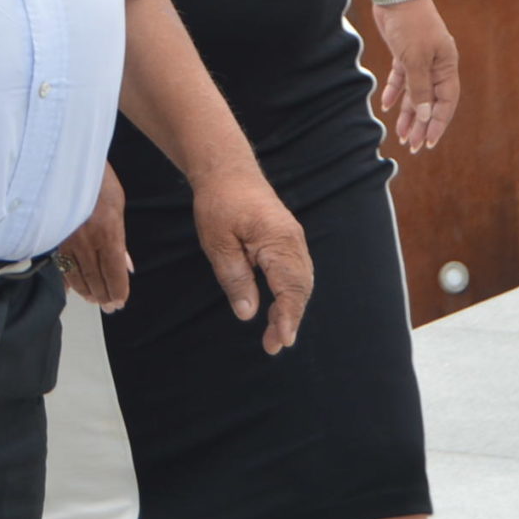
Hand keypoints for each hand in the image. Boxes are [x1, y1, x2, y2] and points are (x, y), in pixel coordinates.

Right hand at [56, 165, 132, 310]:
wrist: (69, 162)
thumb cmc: (98, 180)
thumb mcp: (118, 206)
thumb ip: (121, 241)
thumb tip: (126, 266)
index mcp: (106, 233)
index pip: (113, 272)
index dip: (117, 290)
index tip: (120, 301)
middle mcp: (86, 241)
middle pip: (94, 278)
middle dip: (103, 295)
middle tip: (109, 307)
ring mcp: (67, 239)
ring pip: (76, 275)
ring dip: (86, 291)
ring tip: (93, 300)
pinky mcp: (54, 236)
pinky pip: (61, 264)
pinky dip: (68, 279)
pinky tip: (72, 289)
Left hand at [190, 170, 310, 354]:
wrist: (228, 171)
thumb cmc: (219, 203)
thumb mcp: (218, 242)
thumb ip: (234, 277)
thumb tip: (248, 314)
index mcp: (278, 241)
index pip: (290, 287)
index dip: (287, 317)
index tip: (281, 341)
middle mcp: (293, 242)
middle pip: (300, 289)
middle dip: (289, 320)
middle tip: (272, 347)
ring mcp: (293, 241)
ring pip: (300, 283)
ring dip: (289, 310)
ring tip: (273, 337)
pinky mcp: (287, 241)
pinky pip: (294, 273)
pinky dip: (289, 295)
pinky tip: (276, 311)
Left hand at [374, 0, 459, 152]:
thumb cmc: (410, 25)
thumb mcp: (415, 59)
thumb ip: (420, 87)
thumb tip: (426, 115)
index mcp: (447, 66)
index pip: (446, 101)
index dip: (439, 123)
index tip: (430, 142)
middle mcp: (436, 65)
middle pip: (430, 101)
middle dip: (422, 124)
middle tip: (413, 146)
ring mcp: (420, 59)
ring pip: (415, 92)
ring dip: (408, 113)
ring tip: (402, 134)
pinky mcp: (404, 53)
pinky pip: (401, 78)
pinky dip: (395, 92)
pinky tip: (387, 106)